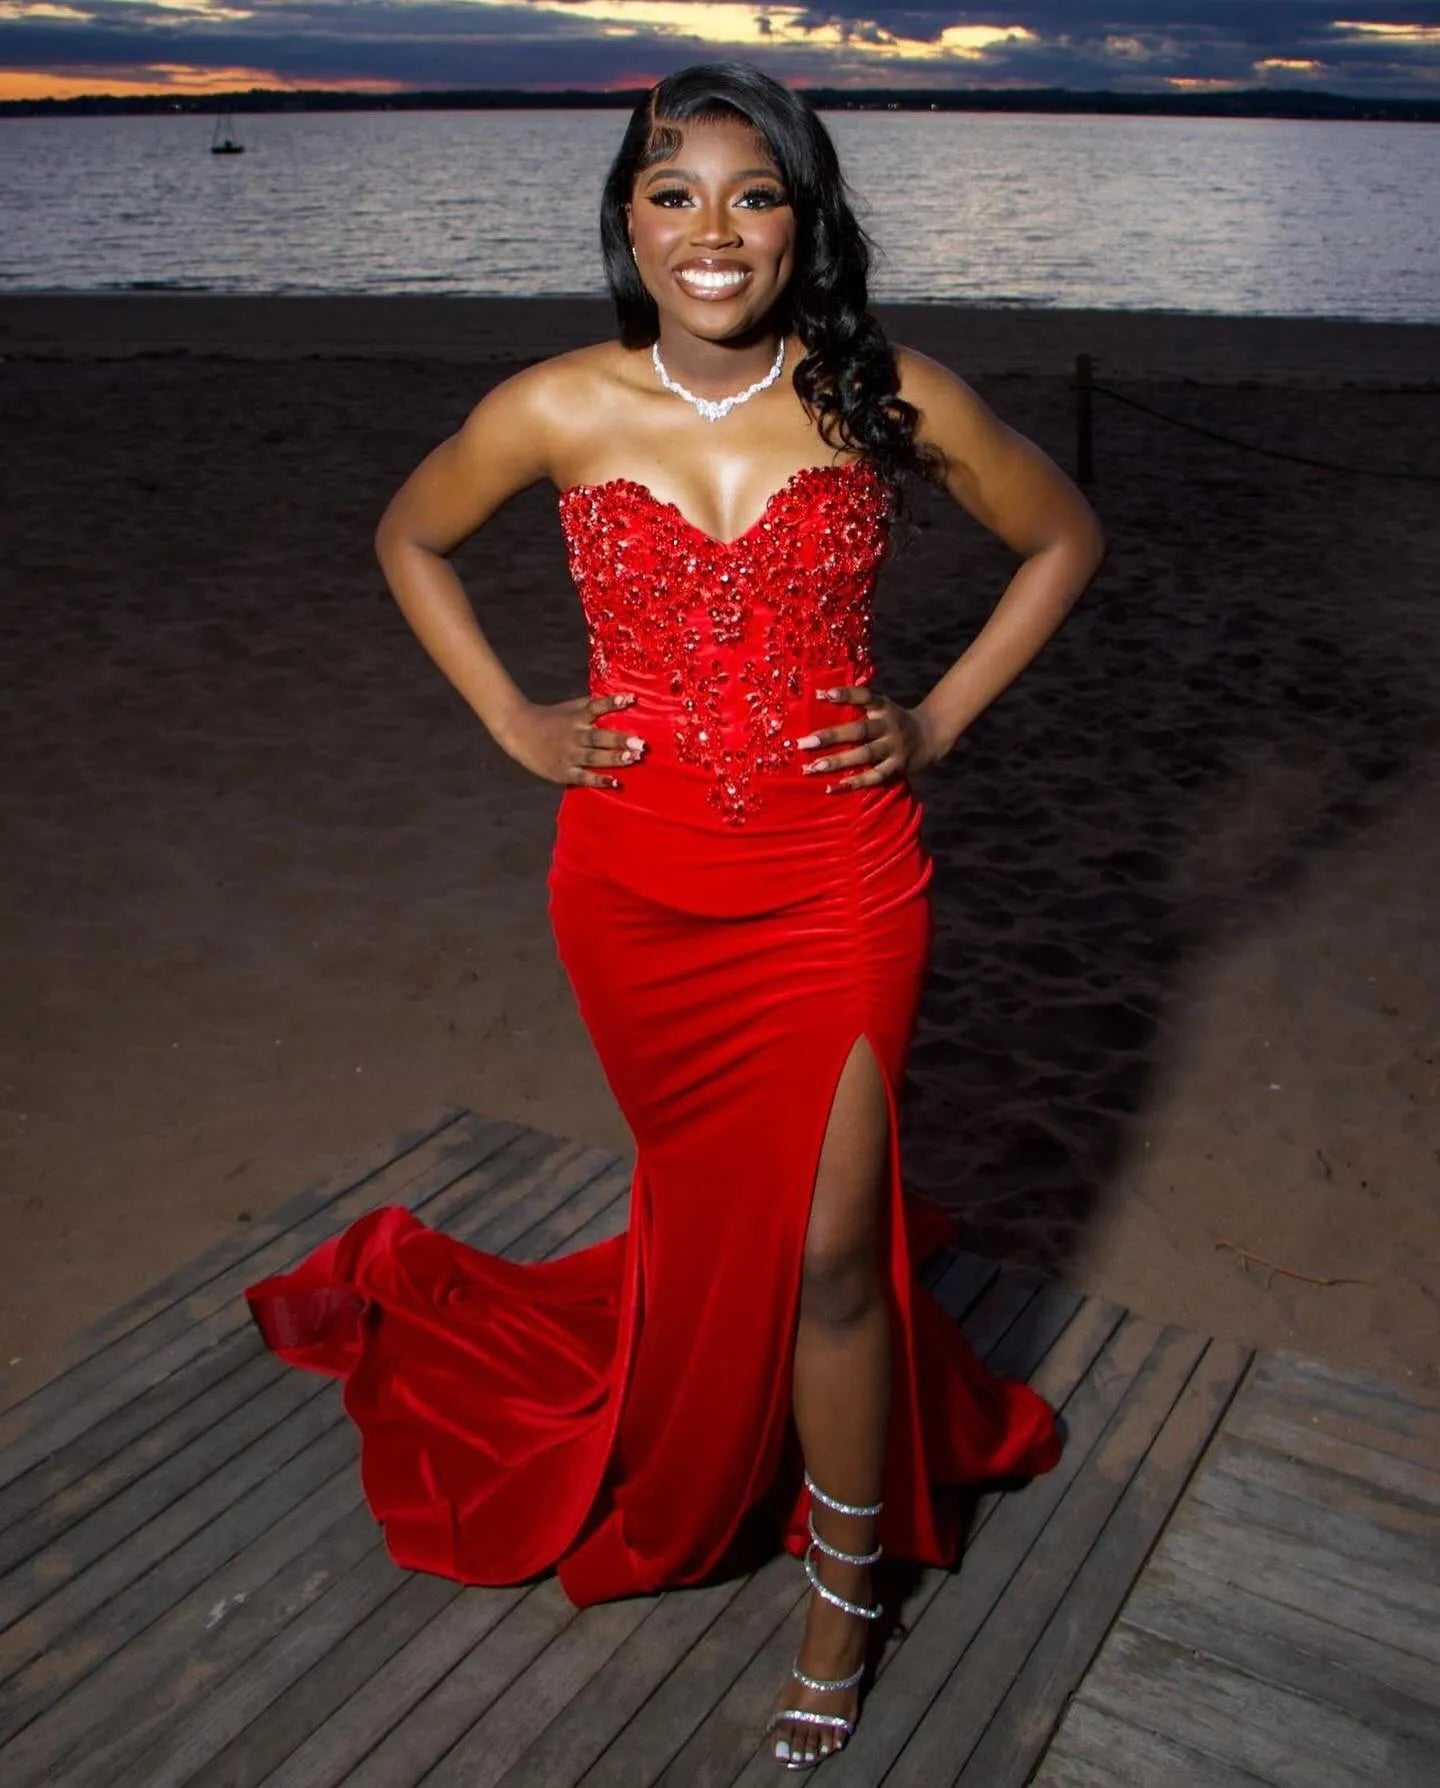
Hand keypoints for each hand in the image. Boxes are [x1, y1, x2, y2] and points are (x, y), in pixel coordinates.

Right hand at [499, 692, 645, 788]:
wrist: (519, 732)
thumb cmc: (550, 719)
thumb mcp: (569, 708)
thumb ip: (590, 706)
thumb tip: (619, 700)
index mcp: (575, 717)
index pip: (595, 707)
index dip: (612, 703)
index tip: (630, 699)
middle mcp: (572, 735)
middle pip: (598, 737)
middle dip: (620, 740)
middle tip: (640, 743)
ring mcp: (567, 755)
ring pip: (594, 757)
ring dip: (614, 758)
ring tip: (633, 758)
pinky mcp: (562, 772)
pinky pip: (583, 777)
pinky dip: (599, 780)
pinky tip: (615, 782)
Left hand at [796, 685, 946, 790]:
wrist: (930, 737)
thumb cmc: (893, 720)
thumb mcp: (882, 705)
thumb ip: (858, 702)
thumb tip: (821, 694)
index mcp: (883, 707)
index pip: (864, 696)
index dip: (845, 694)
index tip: (823, 694)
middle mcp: (889, 725)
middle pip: (859, 730)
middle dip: (831, 736)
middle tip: (803, 743)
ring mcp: (894, 747)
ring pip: (864, 755)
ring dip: (838, 762)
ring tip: (813, 767)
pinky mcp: (897, 767)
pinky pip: (875, 776)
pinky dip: (855, 782)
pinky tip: (834, 786)